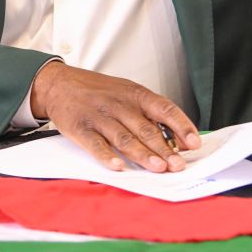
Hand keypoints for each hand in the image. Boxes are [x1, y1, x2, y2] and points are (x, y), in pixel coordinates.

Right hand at [31, 62, 199, 172]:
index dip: (181, 126)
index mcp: (134, 94)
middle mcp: (119, 104)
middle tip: (178, 165)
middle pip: (146, 129)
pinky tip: (118, 166)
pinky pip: (95, 144)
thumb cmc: (97, 91)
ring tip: (158, 168)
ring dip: (142, 154)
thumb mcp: (126, 93)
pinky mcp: (80, 128)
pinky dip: (106, 156)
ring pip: (124, 138)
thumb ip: (150, 113)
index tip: (194, 143)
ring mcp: (99, 117)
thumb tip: (178, 139)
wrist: (58, 84)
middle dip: (164, 149)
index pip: (164, 109)